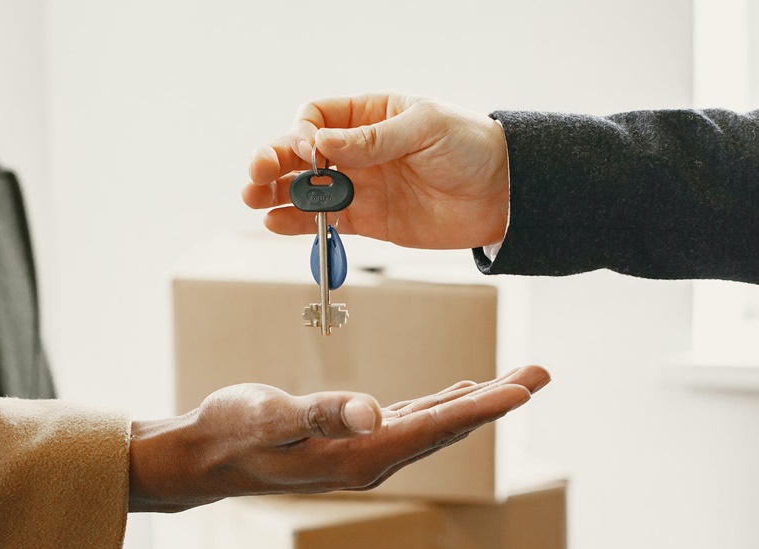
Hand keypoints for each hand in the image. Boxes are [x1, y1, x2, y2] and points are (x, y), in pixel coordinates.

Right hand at [128, 366, 549, 511]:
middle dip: (497, 399)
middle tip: (541, 374)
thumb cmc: (231, 431)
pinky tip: (455, 391)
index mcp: (360, 456)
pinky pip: (413, 422)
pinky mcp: (353, 441)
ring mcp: (365, 453)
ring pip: (435, 423)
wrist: (204, 455)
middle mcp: (372, 460)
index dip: (483, 405)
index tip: (525, 388)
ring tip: (515, 381)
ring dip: (476, 400)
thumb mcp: (271, 415)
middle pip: (448, 425)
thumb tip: (374, 413)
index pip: (436, 426)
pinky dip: (442, 404)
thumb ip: (322, 414)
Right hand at [243, 93, 510, 249]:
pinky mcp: (370, 221)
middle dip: (274, 161)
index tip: (309, 149)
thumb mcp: (425, 129)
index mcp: (370, 114)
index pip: (317, 116)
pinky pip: (326, 221)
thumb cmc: (471, 146)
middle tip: (255, 175)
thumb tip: (322, 142)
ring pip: (307, 189)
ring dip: (277, 193)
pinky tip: (276, 222)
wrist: (504, 194)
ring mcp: (362, 186)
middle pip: (302, 153)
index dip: (304, 132)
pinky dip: (299, 223)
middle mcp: (359, 150)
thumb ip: (374, 138)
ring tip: (253, 199)